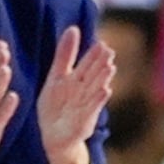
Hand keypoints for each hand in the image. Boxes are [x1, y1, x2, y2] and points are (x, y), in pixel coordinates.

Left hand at [37, 26, 113, 163]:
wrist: (53, 135)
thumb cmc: (56, 106)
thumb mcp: (56, 78)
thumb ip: (64, 55)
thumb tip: (73, 28)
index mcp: (75, 80)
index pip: (86, 65)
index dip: (93, 55)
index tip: (102, 43)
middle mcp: (83, 92)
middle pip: (93, 75)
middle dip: (100, 64)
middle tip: (109, 51)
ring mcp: (85, 106)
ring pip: (94, 89)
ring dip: (102, 79)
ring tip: (110, 67)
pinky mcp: (83, 120)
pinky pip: (91, 108)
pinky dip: (97, 100)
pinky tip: (105, 90)